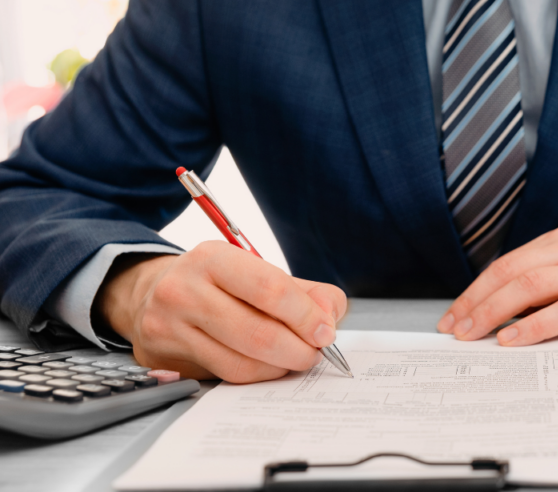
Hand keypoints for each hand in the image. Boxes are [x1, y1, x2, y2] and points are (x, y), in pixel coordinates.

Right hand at [96, 241, 346, 382]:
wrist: (150, 294)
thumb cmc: (218, 283)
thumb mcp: (257, 271)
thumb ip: (305, 292)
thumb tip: (328, 319)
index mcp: (212, 258)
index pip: (270, 289)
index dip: (305, 316)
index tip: (325, 332)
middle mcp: (183, 290)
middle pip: (258, 333)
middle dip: (299, 350)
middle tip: (315, 353)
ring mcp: (168, 327)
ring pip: (241, 363)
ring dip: (280, 367)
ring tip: (294, 360)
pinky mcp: (164, 359)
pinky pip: (224, 377)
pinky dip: (257, 376)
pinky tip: (268, 366)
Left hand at [436, 226, 557, 345]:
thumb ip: (547, 279)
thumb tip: (499, 309)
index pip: (506, 264)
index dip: (474, 291)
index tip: (453, 316)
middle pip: (511, 273)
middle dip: (476, 303)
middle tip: (455, 329)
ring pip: (531, 287)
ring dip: (495, 313)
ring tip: (475, 334)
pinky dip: (533, 326)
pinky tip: (514, 339)